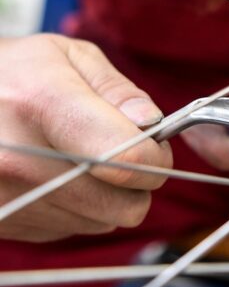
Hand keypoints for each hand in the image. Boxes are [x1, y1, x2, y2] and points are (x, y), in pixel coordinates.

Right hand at [0, 34, 172, 241]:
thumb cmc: (12, 73)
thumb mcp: (66, 57)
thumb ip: (117, 89)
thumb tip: (153, 123)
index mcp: (40, 103)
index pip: (127, 158)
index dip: (156, 157)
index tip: (156, 147)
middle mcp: (18, 158)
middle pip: (123, 204)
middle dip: (138, 181)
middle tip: (122, 153)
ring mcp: (6, 196)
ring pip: (102, 222)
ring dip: (107, 196)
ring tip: (79, 159)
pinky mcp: (2, 221)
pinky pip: (69, 230)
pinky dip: (75, 208)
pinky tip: (54, 175)